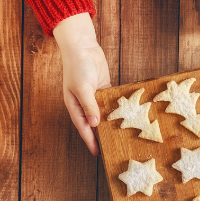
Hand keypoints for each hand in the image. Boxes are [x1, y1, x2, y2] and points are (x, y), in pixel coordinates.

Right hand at [54, 12, 111, 155]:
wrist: (82, 47)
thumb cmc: (78, 67)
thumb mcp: (82, 88)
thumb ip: (89, 106)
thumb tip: (94, 124)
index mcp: (75, 106)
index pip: (83, 127)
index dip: (90, 141)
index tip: (97, 153)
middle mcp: (84, 104)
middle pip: (93, 124)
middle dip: (101, 135)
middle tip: (112, 147)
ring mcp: (94, 96)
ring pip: (103, 114)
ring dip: (110, 123)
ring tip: (120, 135)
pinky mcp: (104, 88)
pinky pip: (110, 102)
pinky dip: (116, 109)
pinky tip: (125, 116)